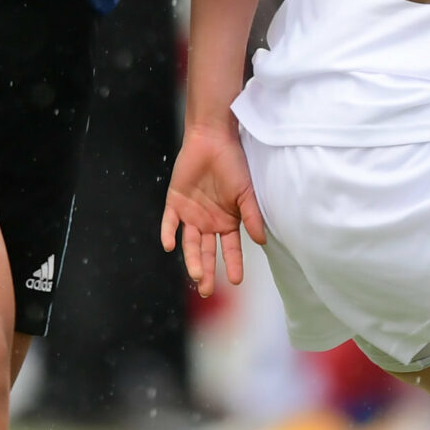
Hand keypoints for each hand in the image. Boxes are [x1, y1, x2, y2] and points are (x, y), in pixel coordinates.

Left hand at [160, 119, 266, 292]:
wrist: (212, 140)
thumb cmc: (233, 164)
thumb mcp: (246, 192)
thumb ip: (252, 216)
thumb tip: (262, 241)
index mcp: (227, 221)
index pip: (230, 249)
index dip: (233, 264)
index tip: (236, 281)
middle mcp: (209, 222)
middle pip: (207, 252)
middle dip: (207, 271)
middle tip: (205, 290)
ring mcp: (191, 214)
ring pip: (190, 243)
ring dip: (191, 258)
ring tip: (195, 274)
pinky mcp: (175, 202)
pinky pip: (169, 222)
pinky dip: (168, 233)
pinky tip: (169, 245)